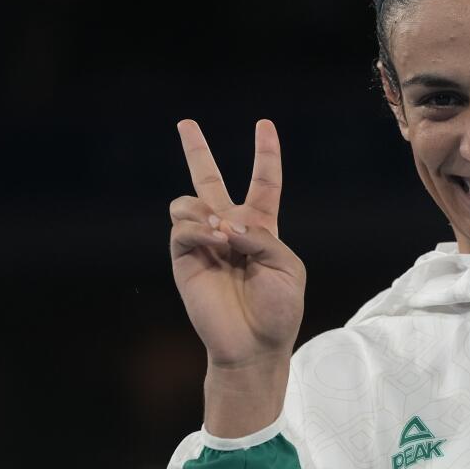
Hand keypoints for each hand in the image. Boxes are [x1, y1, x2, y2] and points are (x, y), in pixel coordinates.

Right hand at [170, 119, 304, 368]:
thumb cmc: (278, 310)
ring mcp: (205, 243)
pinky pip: (182, 228)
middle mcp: (230, 230)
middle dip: (196, 151)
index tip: (264, 125)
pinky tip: (215, 242)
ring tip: (222, 235)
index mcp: (262, 229)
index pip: (264, 183)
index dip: (266, 153)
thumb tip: (224, 225)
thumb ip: (261, 238)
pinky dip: (199, 229)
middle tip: (185, 123)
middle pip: (210, 181)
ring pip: (190, 201)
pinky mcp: (185, 260)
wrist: (254, 345)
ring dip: (207, 210)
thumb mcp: (287, 267)